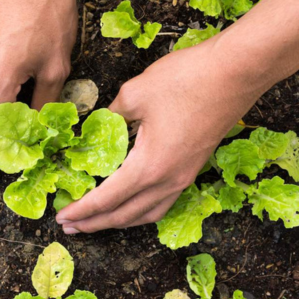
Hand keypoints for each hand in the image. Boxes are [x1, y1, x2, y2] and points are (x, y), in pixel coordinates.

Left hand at [56, 39, 264, 232]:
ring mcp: (184, 177)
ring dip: (119, 221)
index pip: (106, 199)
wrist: (237, 72)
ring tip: (97, 222)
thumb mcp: (134, 93)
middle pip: (125, 215)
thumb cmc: (186, 79)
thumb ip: (110, 116)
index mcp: (149, 167)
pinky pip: (163, 203)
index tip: (61, 217)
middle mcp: (168, 181)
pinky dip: (141, 211)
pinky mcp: (194, 169)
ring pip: (146, 214)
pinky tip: (132, 204)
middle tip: (70, 226)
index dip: (81, 210)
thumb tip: (97, 126)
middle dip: (94, 223)